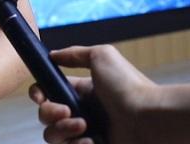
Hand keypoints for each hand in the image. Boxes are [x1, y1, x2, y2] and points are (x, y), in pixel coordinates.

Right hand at [28, 45, 159, 143]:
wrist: (151, 119)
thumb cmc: (128, 87)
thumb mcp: (102, 57)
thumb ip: (75, 54)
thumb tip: (53, 54)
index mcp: (82, 92)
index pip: (48, 93)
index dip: (39, 95)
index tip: (40, 96)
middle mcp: (83, 113)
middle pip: (46, 117)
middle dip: (50, 114)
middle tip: (67, 112)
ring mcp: (88, 134)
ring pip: (54, 137)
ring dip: (62, 131)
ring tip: (84, 127)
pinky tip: (93, 141)